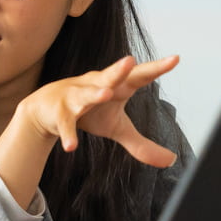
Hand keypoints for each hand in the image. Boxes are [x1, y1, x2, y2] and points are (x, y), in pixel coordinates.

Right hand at [6, 55, 180, 164]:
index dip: (156, 68)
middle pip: (110, 76)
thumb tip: (170, 161)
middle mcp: (97, 85)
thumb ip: (142, 144)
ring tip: (106, 94)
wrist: (46, 109)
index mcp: (117, 86)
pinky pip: (66, 124)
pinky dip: (68, 134)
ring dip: (95, 93)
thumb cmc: (89, 112)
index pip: (139, 75)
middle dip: (119, 69)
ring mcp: (76, 97)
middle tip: (130, 61)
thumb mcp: (117, 128)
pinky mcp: (59, 113)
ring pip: (86, 94)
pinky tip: (71, 146)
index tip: (175, 59)